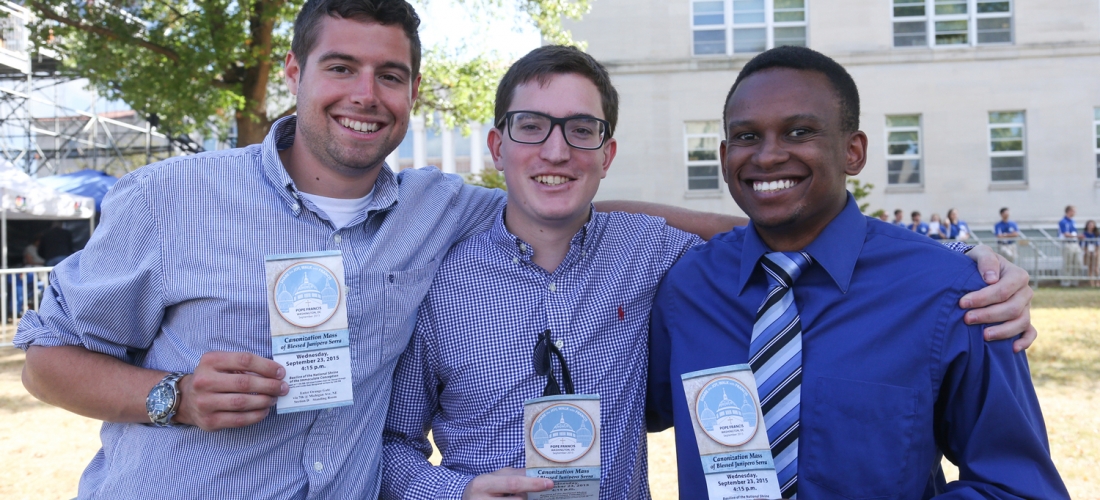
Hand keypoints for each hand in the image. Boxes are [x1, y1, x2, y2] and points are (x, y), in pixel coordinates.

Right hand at [174, 351, 288, 430]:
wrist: (186, 400)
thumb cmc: (212, 378)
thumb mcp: (222, 363)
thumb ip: (244, 364)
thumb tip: (276, 373)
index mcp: (210, 361)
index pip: (244, 360)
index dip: (266, 366)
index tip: (281, 372)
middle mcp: (204, 381)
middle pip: (244, 383)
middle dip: (269, 385)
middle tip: (283, 387)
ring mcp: (205, 403)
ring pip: (242, 402)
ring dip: (264, 401)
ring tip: (274, 398)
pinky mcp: (209, 421)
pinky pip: (239, 420)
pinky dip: (256, 416)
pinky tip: (264, 410)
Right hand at [462, 468, 553, 498]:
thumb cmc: (483, 488)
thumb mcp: (494, 477)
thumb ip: (514, 474)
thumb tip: (536, 472)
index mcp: (483, 484)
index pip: (513, 484)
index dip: (533, 484)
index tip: (549, 483)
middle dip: (526, 496)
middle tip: (529, 492)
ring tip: (511, 496)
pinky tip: (511, 498)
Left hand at [960, 245, 1035, 351]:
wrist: (978, 272)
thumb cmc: (978, 263)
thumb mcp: (980, 253)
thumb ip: (986, 260)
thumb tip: (991, 278)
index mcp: (1018, 276)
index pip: (1003, 290)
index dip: (983, 298)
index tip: (962, 303)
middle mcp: (1025, 292)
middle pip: (1013, 308)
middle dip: (989, 315)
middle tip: (966, 319)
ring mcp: (1026, 307)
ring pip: (1022, 322)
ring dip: (1003, 331)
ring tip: (983, 336)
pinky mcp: (1023, 319)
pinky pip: (1031, 332)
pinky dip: (1025, 341)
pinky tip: (1013, 349)